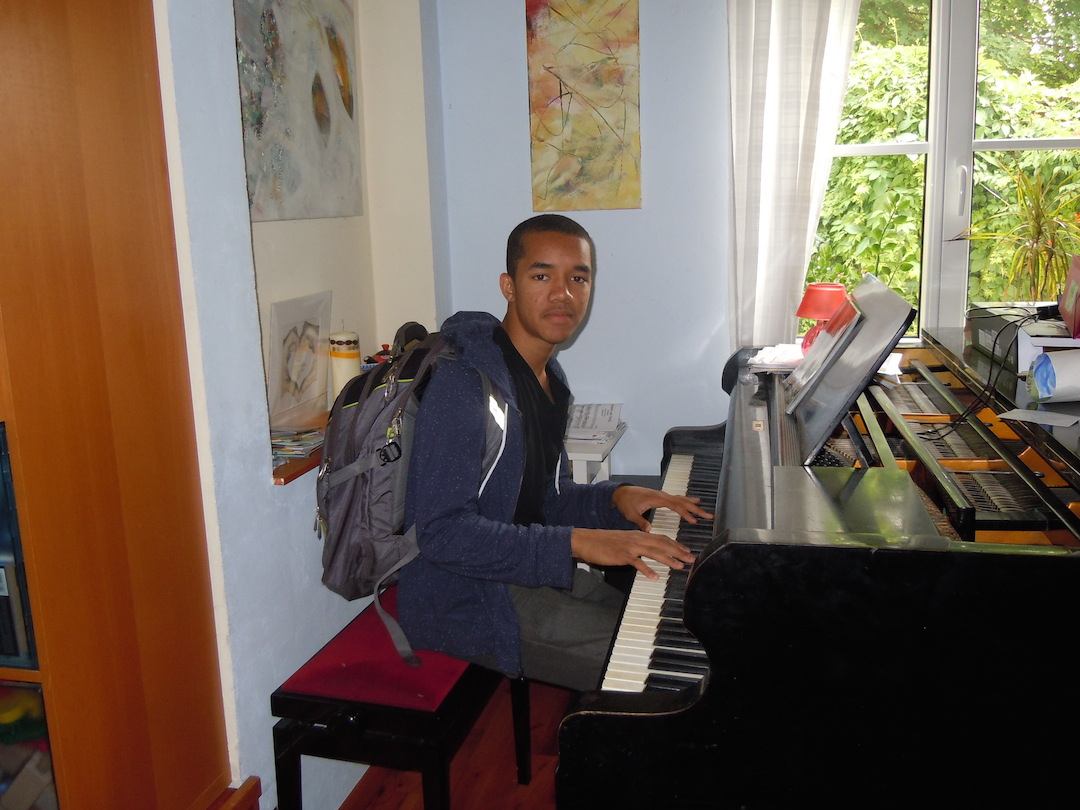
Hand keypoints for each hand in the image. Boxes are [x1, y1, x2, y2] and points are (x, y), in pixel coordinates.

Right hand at [570, 528, 695, 579]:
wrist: (587, 540)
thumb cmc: (604, 542)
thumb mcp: (624, 541)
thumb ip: (636, 545)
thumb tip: (647, 552)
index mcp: (638, 535)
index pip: (661, 538)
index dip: (675, 544)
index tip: (687, 550)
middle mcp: (637, 538)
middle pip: (662, 543)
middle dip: (678, 551)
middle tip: (691, 558)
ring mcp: (630, 547)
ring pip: (653, 552)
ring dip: (668, 559)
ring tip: (679, 566)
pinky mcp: (622, 555)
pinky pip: (637, 563)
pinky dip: (647, 570)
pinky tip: (655, 577)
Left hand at [611, 485, 712, 531]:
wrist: (620, 493)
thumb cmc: (625, 503)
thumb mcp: (630, 514)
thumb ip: (640, 522)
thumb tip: (649, 530)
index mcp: (657, 499)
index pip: (675, 505)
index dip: (685, 513)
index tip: (694, 521)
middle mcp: (662, 495)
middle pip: (683, 501)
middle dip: (696, 509)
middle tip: (709, 515)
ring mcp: (662, 495)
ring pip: (681, 499)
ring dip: (693, 505)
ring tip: (705, 511)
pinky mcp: (661, 497)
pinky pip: (677, 498)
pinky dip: (686, 501)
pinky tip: (693, 502)